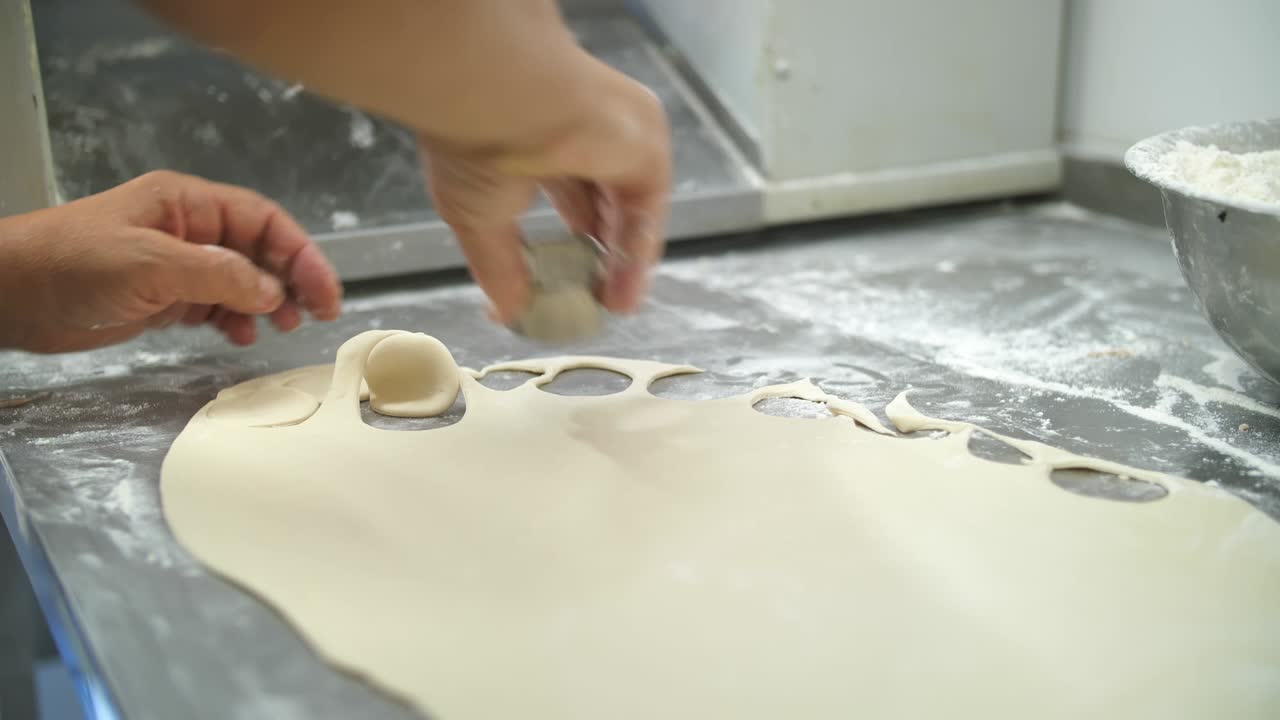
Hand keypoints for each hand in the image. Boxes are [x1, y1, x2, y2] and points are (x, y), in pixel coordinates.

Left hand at [0, 171, 342, 352]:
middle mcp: (188, 231)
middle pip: (258, 250)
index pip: (263, 221)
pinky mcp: (160, 299)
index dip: (301, 253)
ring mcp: (174, 266)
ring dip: (267, 303)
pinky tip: (240, 338)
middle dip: (291, 279)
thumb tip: (272, 293)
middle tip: (318, 315)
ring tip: (283, 329)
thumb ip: (218, 276)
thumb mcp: (151, 264)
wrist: (8, 294)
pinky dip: (233, 322)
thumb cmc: (73, 265)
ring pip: (240, 281)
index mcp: (188, 204)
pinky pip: (213, 307)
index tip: (326, 292)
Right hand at [422, 59, 670, 324]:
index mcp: (540, 139)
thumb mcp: (479, 221)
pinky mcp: (645, 146)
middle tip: (595, 298)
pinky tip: (623, 296)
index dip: (571, 241)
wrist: (505, 99)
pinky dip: (635, 255)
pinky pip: (645, 209)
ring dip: (622, 262)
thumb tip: (506, 314)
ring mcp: (618, 137)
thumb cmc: (479, 146)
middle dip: (600, 254)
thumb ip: (500, 269)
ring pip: (627, 209)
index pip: (568, 193)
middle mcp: (584, 134)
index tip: (568, 284)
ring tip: (613, 307)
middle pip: (604, 203)